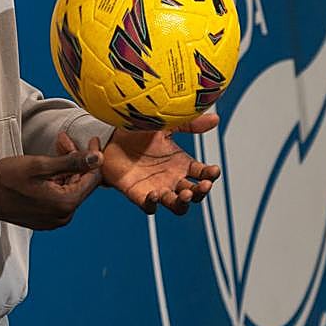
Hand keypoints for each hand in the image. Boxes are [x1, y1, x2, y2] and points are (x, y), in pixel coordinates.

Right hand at [0, 135, 102, 229]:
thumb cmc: (8, 179)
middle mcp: (63, 216)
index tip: (91, 140)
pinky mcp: (46, 218)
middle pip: (81, 183)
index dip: (94, 157)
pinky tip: (50, 166)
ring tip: (56, 148)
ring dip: (66, 168)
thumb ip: (72, 161)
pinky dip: (58, 180)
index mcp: (66, 204)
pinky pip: (60, 196)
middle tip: (64, 140)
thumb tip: (98, 158)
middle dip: (76, 160)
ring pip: (70, 188)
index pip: (92, 179)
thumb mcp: (41, 165)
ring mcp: (54, 219)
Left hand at [100, 113, 220, 215]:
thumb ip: (189, 125)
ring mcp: (157, 188)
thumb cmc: (137, 133)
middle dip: (201, 192)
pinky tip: (155, 194)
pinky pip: (150, 207)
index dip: (210, 174)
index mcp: (181, 163)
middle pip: (194, 194)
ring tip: (183, 193)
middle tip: (202, 185)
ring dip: (183, 202)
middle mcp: (172, 179)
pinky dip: (154, 204)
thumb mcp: (165, 126)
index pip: (203, 174)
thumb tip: (215, 119)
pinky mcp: (139, 195)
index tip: (214, 170)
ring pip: (177, 206)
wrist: (110, 138)